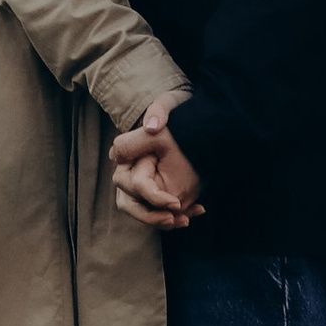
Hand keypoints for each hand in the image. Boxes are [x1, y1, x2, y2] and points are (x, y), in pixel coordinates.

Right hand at [110, 99, 204, 228]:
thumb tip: (151, 127)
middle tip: (177, 219)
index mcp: (128, 154)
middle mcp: (129, 171)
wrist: (195, 122)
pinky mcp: (156, 190)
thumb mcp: (168, 105)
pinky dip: (176, 215)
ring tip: (187, 220)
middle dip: (152, 217)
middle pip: (130, 204)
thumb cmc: (175, 112)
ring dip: (164, 221)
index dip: (154, 197)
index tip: (176, 202)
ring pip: (143, 212)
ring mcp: (141, 183)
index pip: (134, 184)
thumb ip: (158, 111)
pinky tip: (198, 210)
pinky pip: (158, 210)